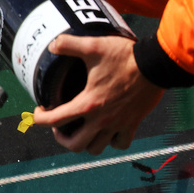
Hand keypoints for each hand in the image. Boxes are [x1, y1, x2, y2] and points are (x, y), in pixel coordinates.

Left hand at [32, 33, 163, 153]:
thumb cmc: (124, 57)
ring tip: (80, 130)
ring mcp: (118, 124)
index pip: (55, 120)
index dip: (39, 119)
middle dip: (61, 138)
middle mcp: (102, 120)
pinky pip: (120, 143)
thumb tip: (53, 45)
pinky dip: (112, 142)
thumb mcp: (92, 46)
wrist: (155, 66)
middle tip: (58, 127)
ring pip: (97, 148)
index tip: (37, 111)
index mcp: (88, 104)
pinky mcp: (133, 124)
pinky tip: (106, 132)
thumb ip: (69, 44)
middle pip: (75, 144)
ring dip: (85, 142)